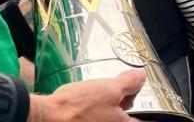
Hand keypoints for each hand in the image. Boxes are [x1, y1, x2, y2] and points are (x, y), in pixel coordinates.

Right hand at [28, 69, 145, 121]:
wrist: (50, 115)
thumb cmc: (78, 105)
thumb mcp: (108, 88)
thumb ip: (129, 83)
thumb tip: (141, 77)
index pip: (143, 117)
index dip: (142, 102)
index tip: (138, 92)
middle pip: (127, 115)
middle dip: (126, 100)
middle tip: (121, 85)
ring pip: (112, 114)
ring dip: (112, 103)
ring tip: (102, 89)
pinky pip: (99, 116)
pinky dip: (99, 107)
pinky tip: (90, 97)